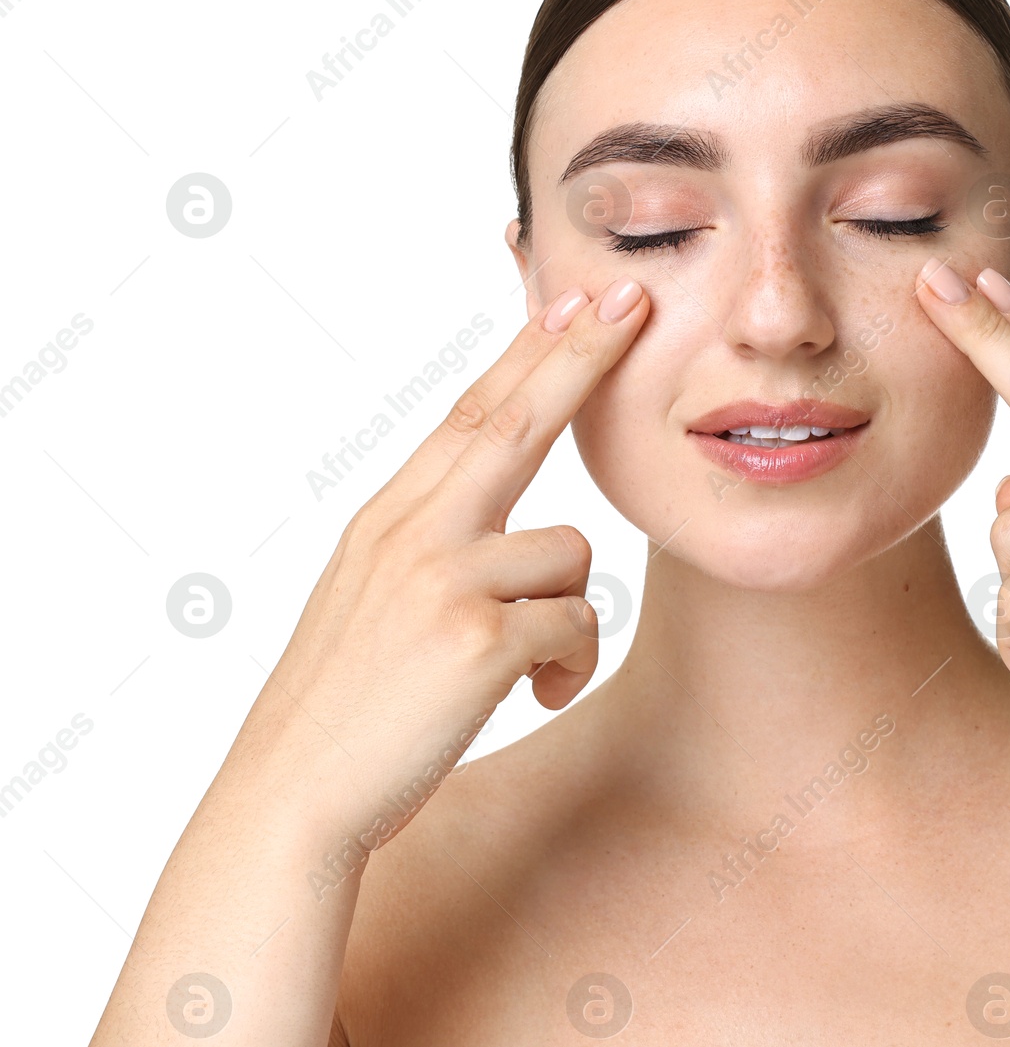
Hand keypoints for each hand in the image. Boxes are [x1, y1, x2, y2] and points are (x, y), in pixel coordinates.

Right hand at [250, 275, 648, 843]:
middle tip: (631, 302)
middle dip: (580, 355)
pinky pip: (578, 623)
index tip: (568, 301)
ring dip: (567, 615)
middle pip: (516, 422)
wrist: (293, 795)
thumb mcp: (371, 595)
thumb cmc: (345, 703)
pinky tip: (526, 695)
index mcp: (388, 518)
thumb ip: (434, 542)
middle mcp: (413, 532)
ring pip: (574, 553)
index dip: (526, 353)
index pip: (470, 415)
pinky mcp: (477, 638)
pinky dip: (566, 664)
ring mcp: (444, 579)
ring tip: (525, 667)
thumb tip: (516, 526)